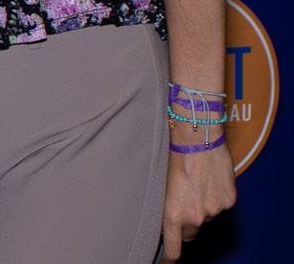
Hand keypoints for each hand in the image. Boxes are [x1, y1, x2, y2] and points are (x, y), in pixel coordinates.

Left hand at [161, 139, 235, 259]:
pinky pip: (221, 206)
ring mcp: (214, 210)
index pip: (174, 246)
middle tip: (182, 203)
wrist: (196, 139)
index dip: (170, 256)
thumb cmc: (173, 157)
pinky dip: (215, 197)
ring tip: (195, 185)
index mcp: (174, 213)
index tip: (167, 261)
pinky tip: (208, 181)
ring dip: (201, 207)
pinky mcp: (228, 201)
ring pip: (207, 217)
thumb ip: (168, 205)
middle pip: (191, 232)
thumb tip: (168, 219)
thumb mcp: (162, 185)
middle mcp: (195, 216)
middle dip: (186, 223)